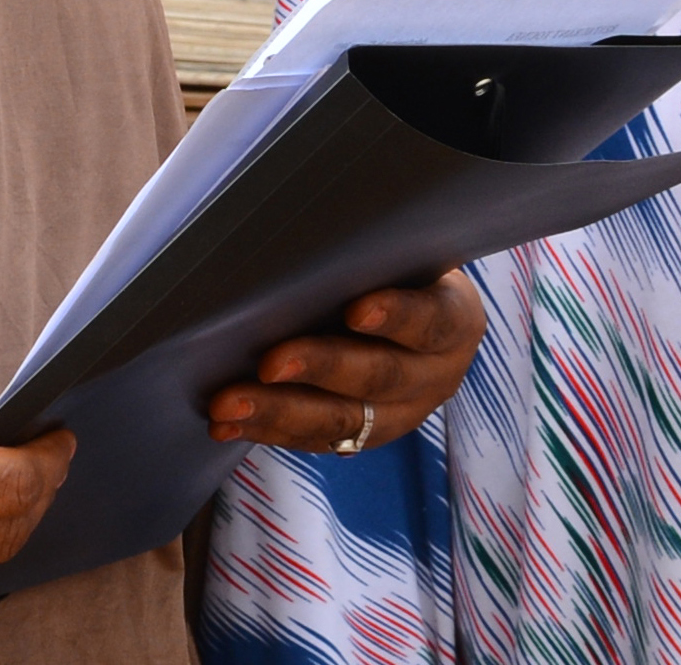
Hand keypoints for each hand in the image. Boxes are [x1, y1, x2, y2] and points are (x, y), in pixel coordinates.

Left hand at [205, 269, 485, 453]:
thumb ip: (368, 256)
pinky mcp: (362, 437)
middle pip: (379, 377)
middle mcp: (434, 376)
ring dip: (278, 412)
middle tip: (269, 362)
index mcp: (454, 322)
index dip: (396, 316)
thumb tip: (297, 240)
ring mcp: (400, 414)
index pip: (431, 320)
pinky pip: (313, 440)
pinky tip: (226, 424)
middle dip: (319, 368)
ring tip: (229, 405)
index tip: (355, 309)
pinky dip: (266, 430)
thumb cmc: (396, 270)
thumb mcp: (401, 257)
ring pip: (341, 421)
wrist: (413, 316)